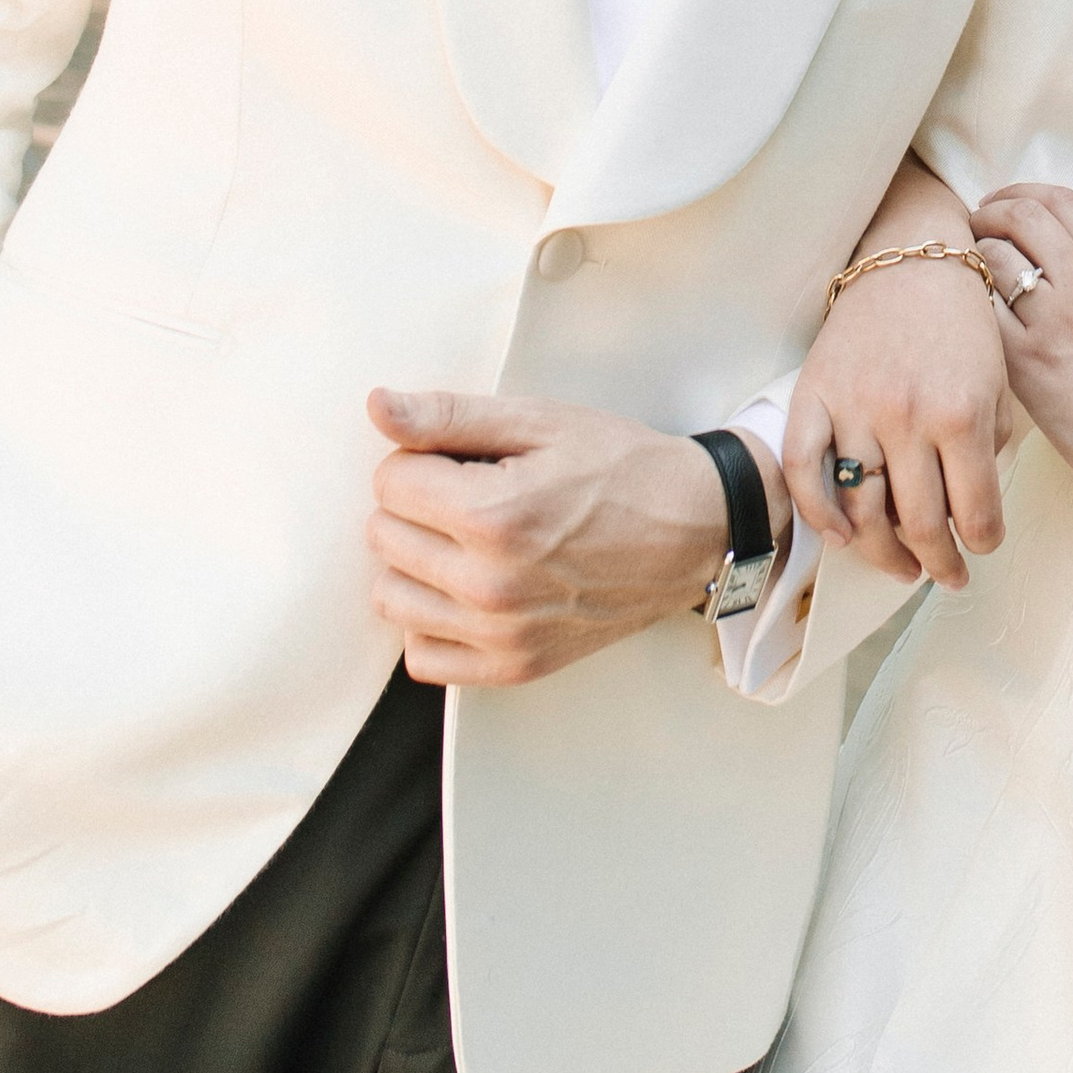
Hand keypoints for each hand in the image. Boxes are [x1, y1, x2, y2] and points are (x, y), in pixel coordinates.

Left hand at [366, 390, 788, 684]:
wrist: (694, 529)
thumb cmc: (620, 468)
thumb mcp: (540, 421)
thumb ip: (449, 416)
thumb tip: (377, 406)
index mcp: (491, 515)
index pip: (389, 482)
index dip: (421, 459)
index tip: (464, 459)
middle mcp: (488, 586)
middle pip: (383, 537)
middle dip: (416, 505)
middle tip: (472, 493)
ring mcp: (500, 635)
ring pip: (391, 597)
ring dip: (416, 561)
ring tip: (466, 540)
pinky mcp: (513, 667)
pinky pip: (423, 656)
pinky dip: (432, 621)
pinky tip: (467, 588)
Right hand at [785, 205, 1011, 593]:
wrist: (912, 256)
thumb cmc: (963, 319)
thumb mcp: (1000, 379)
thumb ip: (992, 444)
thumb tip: (974, 508)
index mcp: (963, 414)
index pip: (974, 513)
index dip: (981, 543)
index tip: (982, 549)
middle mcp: (907, 418)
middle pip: (919, 524)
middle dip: (939, 563)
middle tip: (947, 575)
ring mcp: (856, 408)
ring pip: (862, 511)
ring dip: (884, 554)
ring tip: (903, 566)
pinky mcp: (814, 394)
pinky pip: (804, 469)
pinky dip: (818, 513)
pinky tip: (841, 537)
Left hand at [971, 186, 1072, 514]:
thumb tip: (1043, 250)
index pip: (1059, 200)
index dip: (1020, 191)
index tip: (1000, 203)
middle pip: (1022, 215)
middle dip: (987, 211)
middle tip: (973, 226)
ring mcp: (1052, 323)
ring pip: (994, 258)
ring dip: (972, 255)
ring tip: (966, 271)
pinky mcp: (1026, 364)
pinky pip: (983, 313)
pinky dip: (972, 304)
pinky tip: (970, 316)